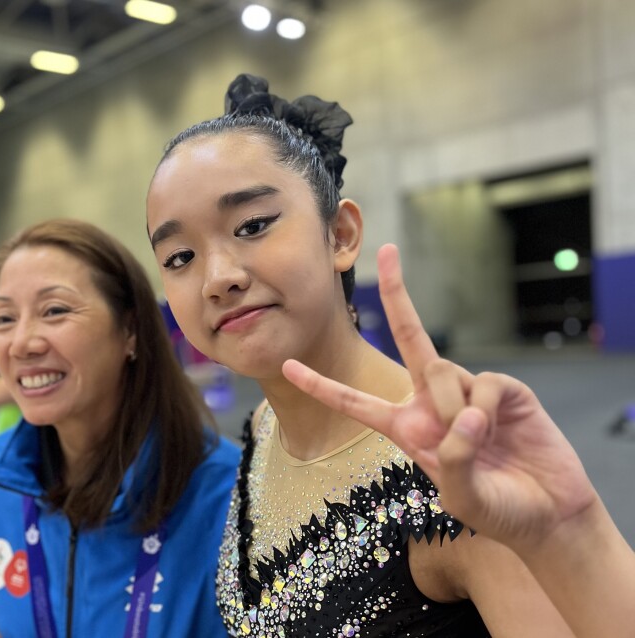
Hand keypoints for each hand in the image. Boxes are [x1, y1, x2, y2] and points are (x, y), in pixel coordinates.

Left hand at [283, 244, 597, 551]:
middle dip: (399, 295)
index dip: (322, 385)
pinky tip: (497, 431)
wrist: (548, 513)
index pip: (356, 402)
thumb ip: (450, 460)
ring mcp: (468, 391)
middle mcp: (432, 402)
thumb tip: (463, 412)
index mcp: (407, 428)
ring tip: (479, 444)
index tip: (287, 366)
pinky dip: (484, 409)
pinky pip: (483, 383)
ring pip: (441, 371)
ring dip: (451, 409)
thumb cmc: (497, 509)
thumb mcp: (460, 496)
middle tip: (388, 249)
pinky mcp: (503, 390)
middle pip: (409, 339)